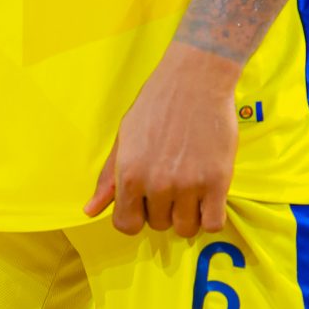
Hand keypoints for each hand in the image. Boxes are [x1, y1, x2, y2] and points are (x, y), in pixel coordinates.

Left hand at [85, 42, 239, 237]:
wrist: (195, 80)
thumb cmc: (157, 105)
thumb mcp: (124, 139)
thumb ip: (109, 178)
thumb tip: (91, 211)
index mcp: (130, 174)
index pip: (126, 225)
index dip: (135, 217)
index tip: (145, 204)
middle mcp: (158, 184)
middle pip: (158, 225)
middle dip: (163, 210)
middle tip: (171, 183)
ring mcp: (189, 185)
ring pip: (186, 228)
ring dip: (188, 215)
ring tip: (190, 191)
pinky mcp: (218, 181)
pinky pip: (213, 224)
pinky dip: (211, 218)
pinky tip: (208, 199)